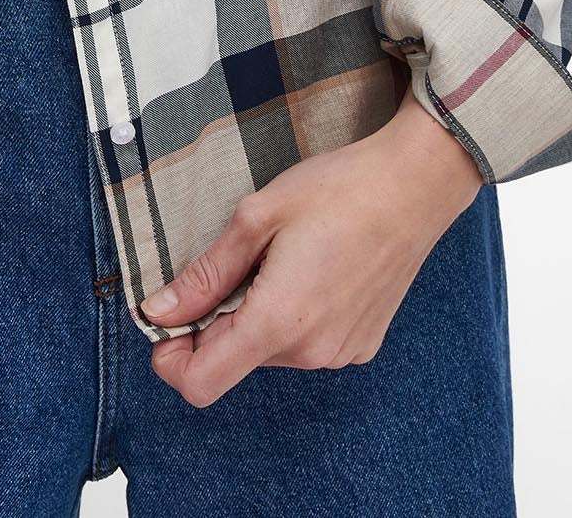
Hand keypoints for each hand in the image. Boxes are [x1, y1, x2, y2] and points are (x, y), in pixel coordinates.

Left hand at [139, 88, 484, 405]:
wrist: (414, 186)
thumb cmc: (337, 190)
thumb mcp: (257, 218)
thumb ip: (205, 274)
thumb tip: (158, 311)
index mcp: (278, 322)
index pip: (202, 384)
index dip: (171, 359)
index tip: (168, 319)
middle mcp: (311, 353)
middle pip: (233, 360)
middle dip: (215, 322)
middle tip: (233, 260)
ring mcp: (340, 354)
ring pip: (268, 351)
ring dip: (255, 314)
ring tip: (279, 256)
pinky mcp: (360, 345)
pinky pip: (305, 345)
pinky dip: (290, 316)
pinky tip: (310, 268)